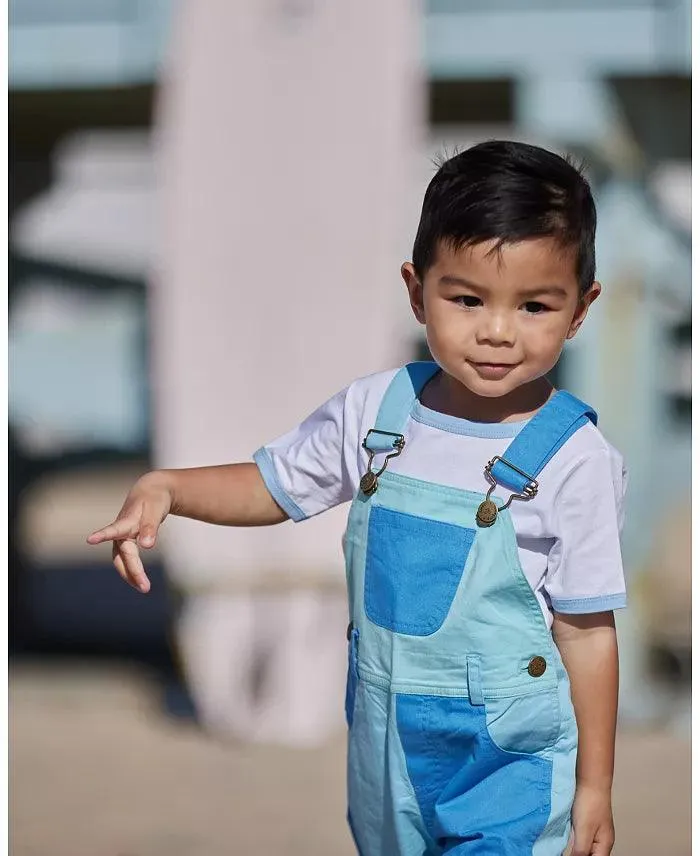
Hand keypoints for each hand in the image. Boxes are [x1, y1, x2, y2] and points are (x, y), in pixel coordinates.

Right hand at [86, 471, 173, 593]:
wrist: (150, 492)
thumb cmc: (153, 499)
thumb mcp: (155, 510)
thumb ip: (150, 527)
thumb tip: (146, 546)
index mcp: (126, 521)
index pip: (113, 530)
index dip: (103, 535)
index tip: (90, 539)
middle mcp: (120, 531)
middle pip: (123, 554)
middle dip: (132, 571)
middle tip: (145, 587)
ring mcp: (122, 537)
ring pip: (122, 560)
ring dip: (131, 574)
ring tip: (144, 588)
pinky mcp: (126, 541)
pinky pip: (127, 559)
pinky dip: (133, 571)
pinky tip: (141, 581)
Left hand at [570, 784, 614, 854]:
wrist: (591, 780)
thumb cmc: (590, 803)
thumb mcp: (584, 830)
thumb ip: (581, 850)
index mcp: (604, 845)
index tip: (570, 855)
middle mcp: (601, 840)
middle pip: (590, 855)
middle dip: (577, 854)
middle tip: (565, 848)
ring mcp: (594, 830)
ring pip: (584, 847)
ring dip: (574, 848)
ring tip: (563, 846)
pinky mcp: (586, 822)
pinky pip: (580, 836)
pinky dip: (573, 839)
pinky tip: (565, 837)